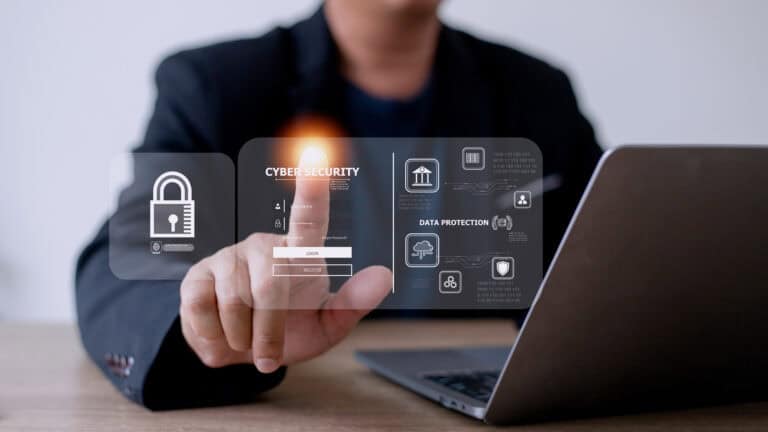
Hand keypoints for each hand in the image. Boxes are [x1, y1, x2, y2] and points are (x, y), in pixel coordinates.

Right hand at [179, 151, 391, 372]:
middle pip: (269, 285)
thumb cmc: (291, 331)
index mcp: (300, 253)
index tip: (315, 156)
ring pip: (234, 301)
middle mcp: (264, 246)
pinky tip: (221, 338)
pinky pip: (201, 308)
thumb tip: (385, 276)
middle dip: (270, 331)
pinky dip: (212, 337)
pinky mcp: (198, 275)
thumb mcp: (327, 326)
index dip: (311, 189)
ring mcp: (229, 257)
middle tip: (270, 355)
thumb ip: (353, 302)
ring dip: (243, 339)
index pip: (309, 216)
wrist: (243, 353)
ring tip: (247, 343)